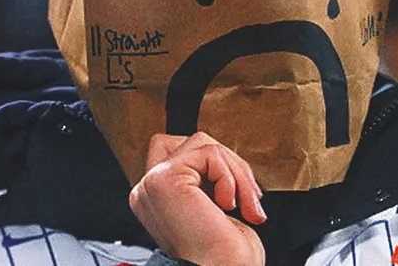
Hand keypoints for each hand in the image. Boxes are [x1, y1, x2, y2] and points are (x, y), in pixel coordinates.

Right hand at [128, 132, 266, 265]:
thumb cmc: (226, 258)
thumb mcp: (215, 206)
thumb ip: (206, 178)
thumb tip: (223, 158)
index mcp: (156, 199)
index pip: (183, 153)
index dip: (217, 168)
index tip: (237, 200)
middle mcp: (148, 190)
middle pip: (193, 143)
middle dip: (230, 165)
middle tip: (249, 200)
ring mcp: (152, 183)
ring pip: (203, 143)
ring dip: (236, 173)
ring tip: (244, 205)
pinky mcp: (164, 178)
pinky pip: (209, 153)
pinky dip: (229, 177)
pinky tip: (226, 205)